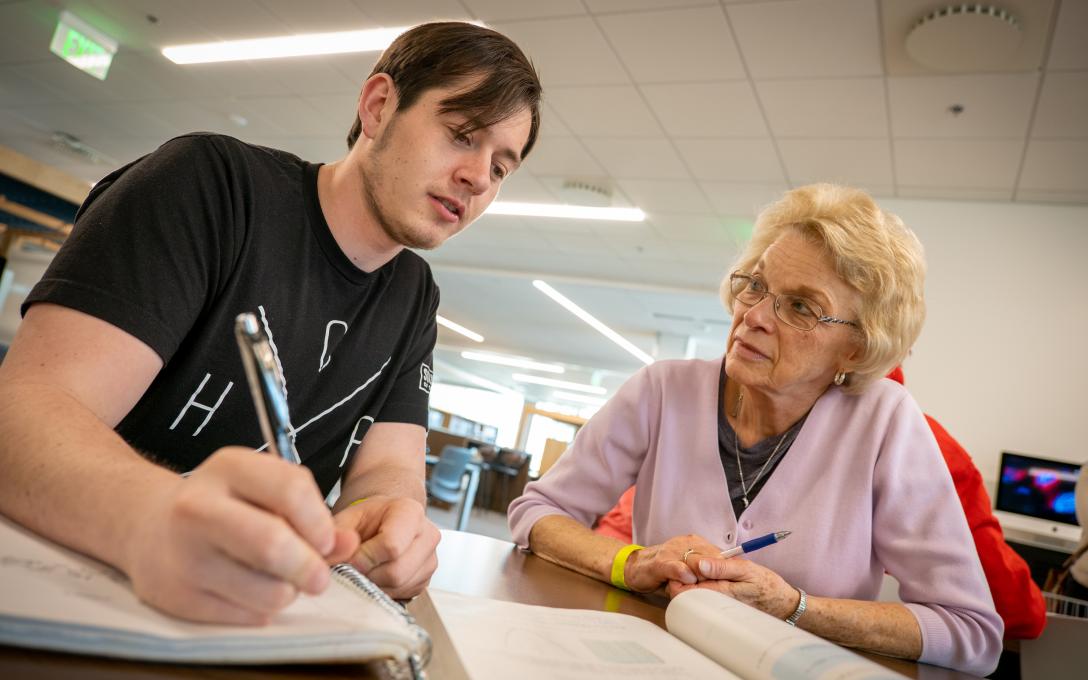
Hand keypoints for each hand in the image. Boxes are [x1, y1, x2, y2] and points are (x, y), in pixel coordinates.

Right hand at [121, 447, 357, 624]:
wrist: (148, 527)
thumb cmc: (224, 506)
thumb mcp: (263, 492)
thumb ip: (310, 515)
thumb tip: (347, 543)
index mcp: (229, 467)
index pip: (291, 489)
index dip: (319, 522)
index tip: (326, 540)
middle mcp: (199, 507)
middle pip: (273, 544)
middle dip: (310, 567)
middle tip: (318, 578)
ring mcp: (184, 554)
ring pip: (266, 591)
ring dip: (288, 593)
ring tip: (281, 582)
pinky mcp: (177, 596)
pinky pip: (246, 616)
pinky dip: (261, 610)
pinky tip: (249, 592)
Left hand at [335, 495, 439, 598]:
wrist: (383, 523)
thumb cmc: (367, 520)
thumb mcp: (349, 517)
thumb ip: (339, 534)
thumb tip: (336, 555)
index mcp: (411, 512)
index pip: (391, 545)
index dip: (364, 558)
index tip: (349, 559)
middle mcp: (428, 535)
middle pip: (397, 571)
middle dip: (368, 575)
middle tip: (352, 568)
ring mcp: (430, 560)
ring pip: (398, 586)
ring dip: (374, 585)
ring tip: (363, 570)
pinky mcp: (426, 580)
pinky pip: (402, 595)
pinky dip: (383, 591)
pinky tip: (375, 576)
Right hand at [622, 534, 721, 592]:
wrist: (634, 567)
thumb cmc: (664, 569)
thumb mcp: (688, 568)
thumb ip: (706, 571)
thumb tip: (728, 579)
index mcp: (695, 543)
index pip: (718, 554)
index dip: (724, 570)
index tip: (730, 583)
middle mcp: (685, 544)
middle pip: (710, 558)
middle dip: (716, 575)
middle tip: (721, 588)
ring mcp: (672, 551)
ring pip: (696, 562)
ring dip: (703, 576)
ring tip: (706, 588)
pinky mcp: (660, 563)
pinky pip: (676, 567)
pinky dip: (684, 574)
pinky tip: (689, 579)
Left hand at [667, 557, 799, 619]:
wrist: (781, 603)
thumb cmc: (766, 585)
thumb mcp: (746, 569)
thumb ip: (722, 566)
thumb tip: (699, 564)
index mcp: (719, 592)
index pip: (685, 590)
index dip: (679, 575)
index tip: (682, 564)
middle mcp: (714, 602)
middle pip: (685, 593)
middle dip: (682, 579)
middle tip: (687, 566)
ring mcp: (716, 606)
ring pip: (693, 594)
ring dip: (691, 581)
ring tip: (699, 570)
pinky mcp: (719, 605)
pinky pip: (702, 596)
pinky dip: (700, 585)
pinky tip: (708, 577)